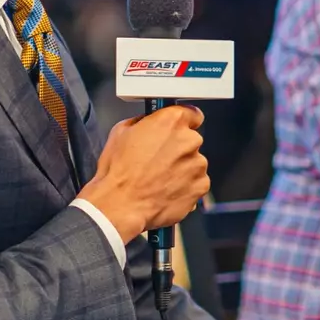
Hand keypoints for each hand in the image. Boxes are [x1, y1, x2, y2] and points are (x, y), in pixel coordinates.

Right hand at [77, 105, 209, 241]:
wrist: (121, 205)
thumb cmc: (118, 172)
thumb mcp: (121, 132)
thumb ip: (143, 122)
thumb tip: (149, 124)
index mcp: (171, 121)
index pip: (192, 114)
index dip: (184, 122)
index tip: (179, 129)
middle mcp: (189, 140)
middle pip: (191, 140)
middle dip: (178, 149)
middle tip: (159, 161)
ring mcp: (198, 164)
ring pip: (194, 163)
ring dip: (182, 169)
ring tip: (160, 179)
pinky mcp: (200, 186)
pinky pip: (197, 183)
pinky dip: (186, 187)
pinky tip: (167, 190)